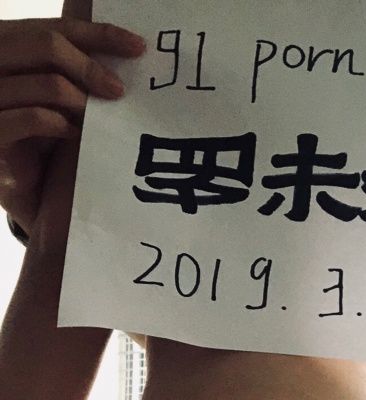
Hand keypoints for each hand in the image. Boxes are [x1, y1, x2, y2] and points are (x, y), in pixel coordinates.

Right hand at [0, 16, 144, 236]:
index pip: (56, 27)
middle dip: (90, 66)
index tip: (138, 47)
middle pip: (46, 44)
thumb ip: (74, 75)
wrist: (23, 192)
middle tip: (118, 91)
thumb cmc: (40, 141)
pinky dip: (60, 124)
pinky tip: (75, 134)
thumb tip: (125, 57)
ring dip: (80, 100)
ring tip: (98, 118)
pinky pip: (31, 118)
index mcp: (7, 45)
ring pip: (44, 83)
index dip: (99, 34)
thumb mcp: (57, 100)